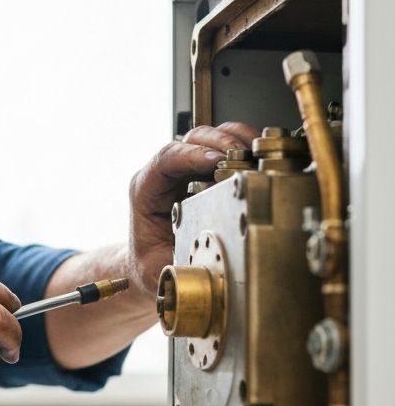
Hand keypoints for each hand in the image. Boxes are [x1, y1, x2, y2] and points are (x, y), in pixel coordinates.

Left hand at [127, 122, 258, 296]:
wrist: (153, 264)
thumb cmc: (152, 263)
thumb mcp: (157, 268)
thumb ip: (174, 261)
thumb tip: (201, 260)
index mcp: (146, 192)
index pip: (165, 160)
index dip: (191, 155)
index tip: (216, 162)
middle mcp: (165, 176)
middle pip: (190, 139)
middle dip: (218, 142)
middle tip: (242, 155)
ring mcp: (186, 170)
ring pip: (208, 137)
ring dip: (234, 139)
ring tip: (254, 153)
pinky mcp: (204, 172)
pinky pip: (223, 147)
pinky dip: (243, 144)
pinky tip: (257, 155)